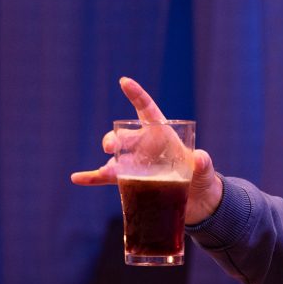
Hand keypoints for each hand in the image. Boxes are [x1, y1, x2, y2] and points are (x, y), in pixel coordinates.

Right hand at [70, 77, 222, 223]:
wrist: (197, 202)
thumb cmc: (202, 180)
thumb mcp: (205, 172)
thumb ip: (203, 164)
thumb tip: (200, 158)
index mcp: (164, 135)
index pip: (148, 111)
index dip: (137, 95)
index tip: (124, 81)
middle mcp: (145, 146)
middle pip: (126, 136)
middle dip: (115, 138)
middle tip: (110, 146)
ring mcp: (136, 164)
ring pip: (115, 158)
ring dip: (108, 162)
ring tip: (105, 169)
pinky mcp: (131, 182)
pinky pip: (108, 178)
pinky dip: (92, 178)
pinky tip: (77, 178)